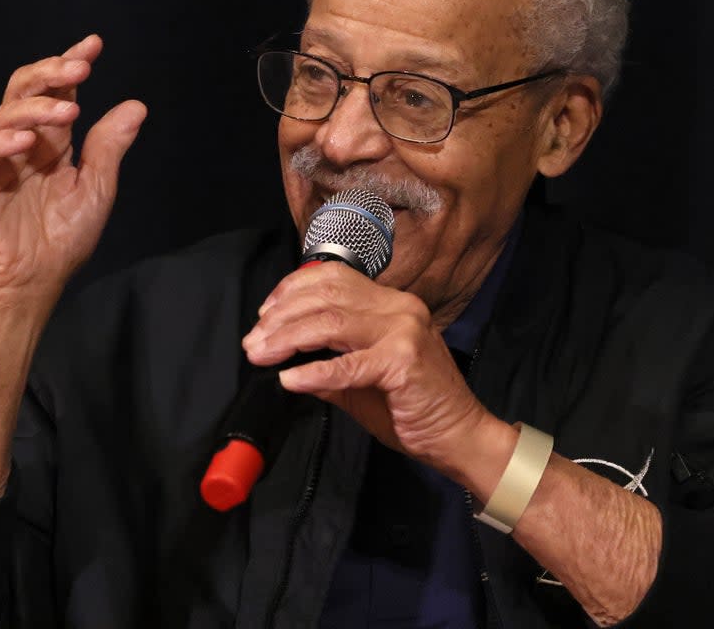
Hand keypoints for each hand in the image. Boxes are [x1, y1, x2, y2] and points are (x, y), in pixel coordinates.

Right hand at [0, 34, 145, 300]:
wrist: (35, 281)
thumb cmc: (62, 240)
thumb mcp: (97, 189)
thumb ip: (109, 147)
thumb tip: (136, 105)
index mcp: (51, 140)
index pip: (58, 91)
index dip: (71, 63)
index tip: (94, 44)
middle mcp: (20, 142)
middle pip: (26, 89)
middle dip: (52, 72)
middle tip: (79, 66)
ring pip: (6, 114)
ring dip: (38, 107)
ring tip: (69, 110)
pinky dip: (2, 142)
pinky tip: (26, 141)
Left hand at [241, 262, 492, 475]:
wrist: (459, 436)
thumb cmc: (414, 407)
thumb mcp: (363, 378)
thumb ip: (328, 361)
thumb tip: (284, 357)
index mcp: (391, 303)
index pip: (333, 277)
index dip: (292, 290)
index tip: (264, 313)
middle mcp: (398, 308)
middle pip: (325, 297)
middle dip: (280, 318)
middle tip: (253, 342)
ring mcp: (403, 331)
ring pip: (330, 323)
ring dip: (287, 339)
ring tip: (262, 355)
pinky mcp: (403, 362)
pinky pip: (346, 364)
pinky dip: (313, 372)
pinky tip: (290, 379)